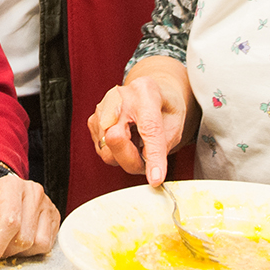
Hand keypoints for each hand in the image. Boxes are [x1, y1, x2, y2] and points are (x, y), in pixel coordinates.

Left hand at [0, 174, 58, 269]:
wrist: (0, 194)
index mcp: (11, 186)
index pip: (10, 221)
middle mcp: (34, 193)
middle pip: (24, 237)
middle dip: (6, 249)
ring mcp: (47, 205)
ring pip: (38, 243)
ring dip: (20, 251)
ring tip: (8, 240)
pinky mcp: (55, 218)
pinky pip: (46, 245)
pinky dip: (31, 250)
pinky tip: (19, 239)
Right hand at [87, 61, 195, 183]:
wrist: (152, 94)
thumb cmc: (165, 109)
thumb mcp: (176, 125)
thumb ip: (162, 146)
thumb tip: (149, 171)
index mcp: (146, 91)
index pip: (148, 128)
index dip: (153, 156)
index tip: (156, 178)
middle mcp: (119, 96)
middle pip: (117, 139)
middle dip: (133, 159)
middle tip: (149, 162)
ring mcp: (103, 107)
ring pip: (107, 150)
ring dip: (125, 157)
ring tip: (139, 145)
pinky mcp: (93, 120)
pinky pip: (102, 151)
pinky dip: (116, 153)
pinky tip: (127, 141)